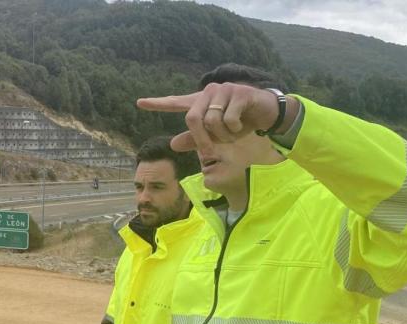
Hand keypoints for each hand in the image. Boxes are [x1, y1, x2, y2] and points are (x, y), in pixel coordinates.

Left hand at [136, 83, 292, 152]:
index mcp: (201, 102)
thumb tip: (173, 144)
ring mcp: (224, 90)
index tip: (139, 103)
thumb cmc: (240, 123)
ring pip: (212, 120)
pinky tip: (242, 124)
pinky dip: (235, 128)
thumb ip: (196, 139)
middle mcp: (209, 92)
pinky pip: (229, 118)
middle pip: (192, 118)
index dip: (157, 104)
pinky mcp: (239, 92)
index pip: (176, 102)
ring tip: (233, 133)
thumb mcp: (216, 135)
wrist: (268, 114)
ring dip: (223, 135)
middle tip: (211, 151)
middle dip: (201, 139)